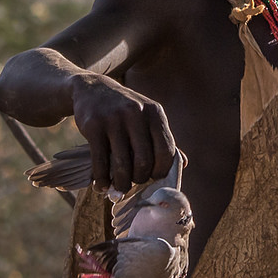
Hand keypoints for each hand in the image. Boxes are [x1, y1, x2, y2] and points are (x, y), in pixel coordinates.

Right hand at [69, 73, 175, 190]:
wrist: (92, 88)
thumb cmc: (125, 110)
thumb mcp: (147, 117)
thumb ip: (163, 139)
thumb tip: (185, 163)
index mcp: (155, 113)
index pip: (166, 151)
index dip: (161, 171)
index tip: (153, 178)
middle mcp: (136, 114)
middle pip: (144, 161)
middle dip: (140, 179)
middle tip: (134, 182)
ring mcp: (114, 119)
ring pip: (122, 164)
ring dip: (121, 183)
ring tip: (119, 189)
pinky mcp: (94, 125)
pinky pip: (100, 161)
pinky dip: (101, 179)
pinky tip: (100, 185)